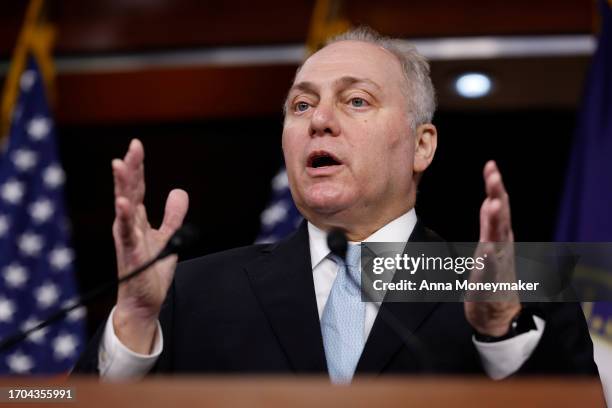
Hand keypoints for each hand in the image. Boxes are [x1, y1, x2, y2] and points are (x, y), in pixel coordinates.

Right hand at [111, 139, 188, 352]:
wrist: (145, 301)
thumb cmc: (150, 270)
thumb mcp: (168, 237)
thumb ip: (173, 215)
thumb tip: (179, 191)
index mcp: (137, 219)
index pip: (137, 187)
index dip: (137, 167)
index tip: (136, 145)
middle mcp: (129, 224)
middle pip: (129, 190)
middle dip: (130, 168)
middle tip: (133, 146)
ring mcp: (127, 237)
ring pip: (124, 205)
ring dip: (122, 185)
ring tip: (119, 164)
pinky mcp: (129, 252)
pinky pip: (126, 231)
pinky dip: (124, 216)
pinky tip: (123, 202)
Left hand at [465, 161, 520, 336]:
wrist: (499, 315)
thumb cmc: (494, 277)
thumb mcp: (491, 244)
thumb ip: (491, 223)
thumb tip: (491, 199)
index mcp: (499, 238)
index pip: (498, 207)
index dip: (495, 186)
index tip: (491, 165)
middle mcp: (501, 248)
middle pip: (500, 217)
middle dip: (497, 194)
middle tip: (494, 173)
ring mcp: (496, 265)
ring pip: (496, 239)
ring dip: (495, 221)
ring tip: (493, 203)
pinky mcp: (489, 284)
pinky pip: (489, 271)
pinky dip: (488, 260)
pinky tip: (487, 250)